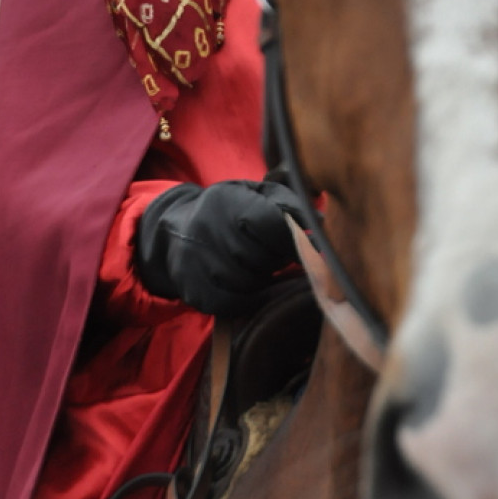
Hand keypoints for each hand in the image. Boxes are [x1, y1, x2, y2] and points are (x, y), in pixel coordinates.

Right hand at [136, 179, 303, 315]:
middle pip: (260, 256)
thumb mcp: (257, 194)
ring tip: (262, 267)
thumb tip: (320, 225)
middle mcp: (206, 228)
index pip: (270, 223)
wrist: (176, 231)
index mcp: (227, 200)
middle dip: (277, 259)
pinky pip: (232, 304)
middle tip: (279, 256)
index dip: (291, 238)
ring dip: (264, 279)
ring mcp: (196, 261)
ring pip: (249, 283)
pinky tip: (251, 285)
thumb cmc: (229, 210)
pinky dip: (249, 298)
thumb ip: (289, 204)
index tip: (299, 243)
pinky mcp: (192, 289)